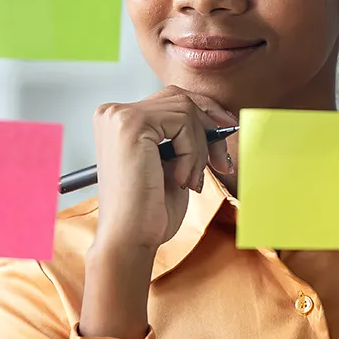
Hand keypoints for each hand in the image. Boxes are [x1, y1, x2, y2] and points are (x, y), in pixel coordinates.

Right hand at [91, 85, 237, 251]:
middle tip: (221, 161)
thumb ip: (183, 136)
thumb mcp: (171, 162)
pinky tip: (181, 180)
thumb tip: (219, 118)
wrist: (129, 240)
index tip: (225, 135)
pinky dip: (192, 152)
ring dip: (199, 149)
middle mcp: (113, 112)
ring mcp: (119, 116)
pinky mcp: (131, 124)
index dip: (204, 116)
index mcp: (118, 120)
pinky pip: (183, 122)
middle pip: (180, 98)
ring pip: (185, 110)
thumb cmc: (148, 210)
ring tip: (191, 181)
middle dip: (209, 128)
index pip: (171, 100)